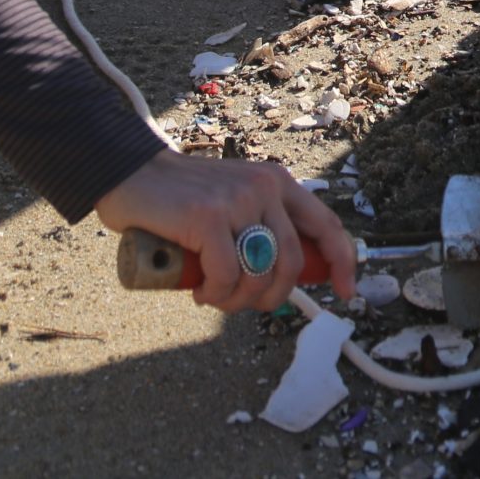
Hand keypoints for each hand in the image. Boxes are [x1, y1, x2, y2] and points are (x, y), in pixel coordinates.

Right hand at [94, 149, 356, 311]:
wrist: (132, 173)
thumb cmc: (183, 200)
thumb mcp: (236, 202)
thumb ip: (261, 226)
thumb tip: (284, 279)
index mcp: (279, 183)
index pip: (326, 225)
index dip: (343, 262)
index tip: (347, 292)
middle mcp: (265, 187)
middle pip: (291, 261)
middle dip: (273, 297)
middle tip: (245, 305)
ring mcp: (238, 200)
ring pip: (259, 274)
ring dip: (237, 301)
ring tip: (214, 297)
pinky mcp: (208, 217)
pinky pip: (226, 275)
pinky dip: (215, 294)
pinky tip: (200, 292)